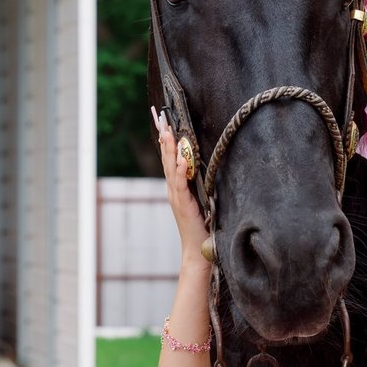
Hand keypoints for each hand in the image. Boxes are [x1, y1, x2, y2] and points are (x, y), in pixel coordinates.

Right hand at [152, 107, 206, 266]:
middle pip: (166, 158)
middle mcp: (173, 189)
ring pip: (171, 168)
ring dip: (169, 149)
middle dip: (164, 137)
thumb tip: (205, 167)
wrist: (197, 249)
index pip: (170, 158)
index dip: (167, 140)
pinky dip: (180, 171)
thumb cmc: (201, 225)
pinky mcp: (184, 205)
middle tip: (161, 117)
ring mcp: (177, 196)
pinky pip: (181, 184)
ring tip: (167, 131)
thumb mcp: (200, 200)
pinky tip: (181, 159)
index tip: (164, 120)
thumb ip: (198, 185)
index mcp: (177, 186)